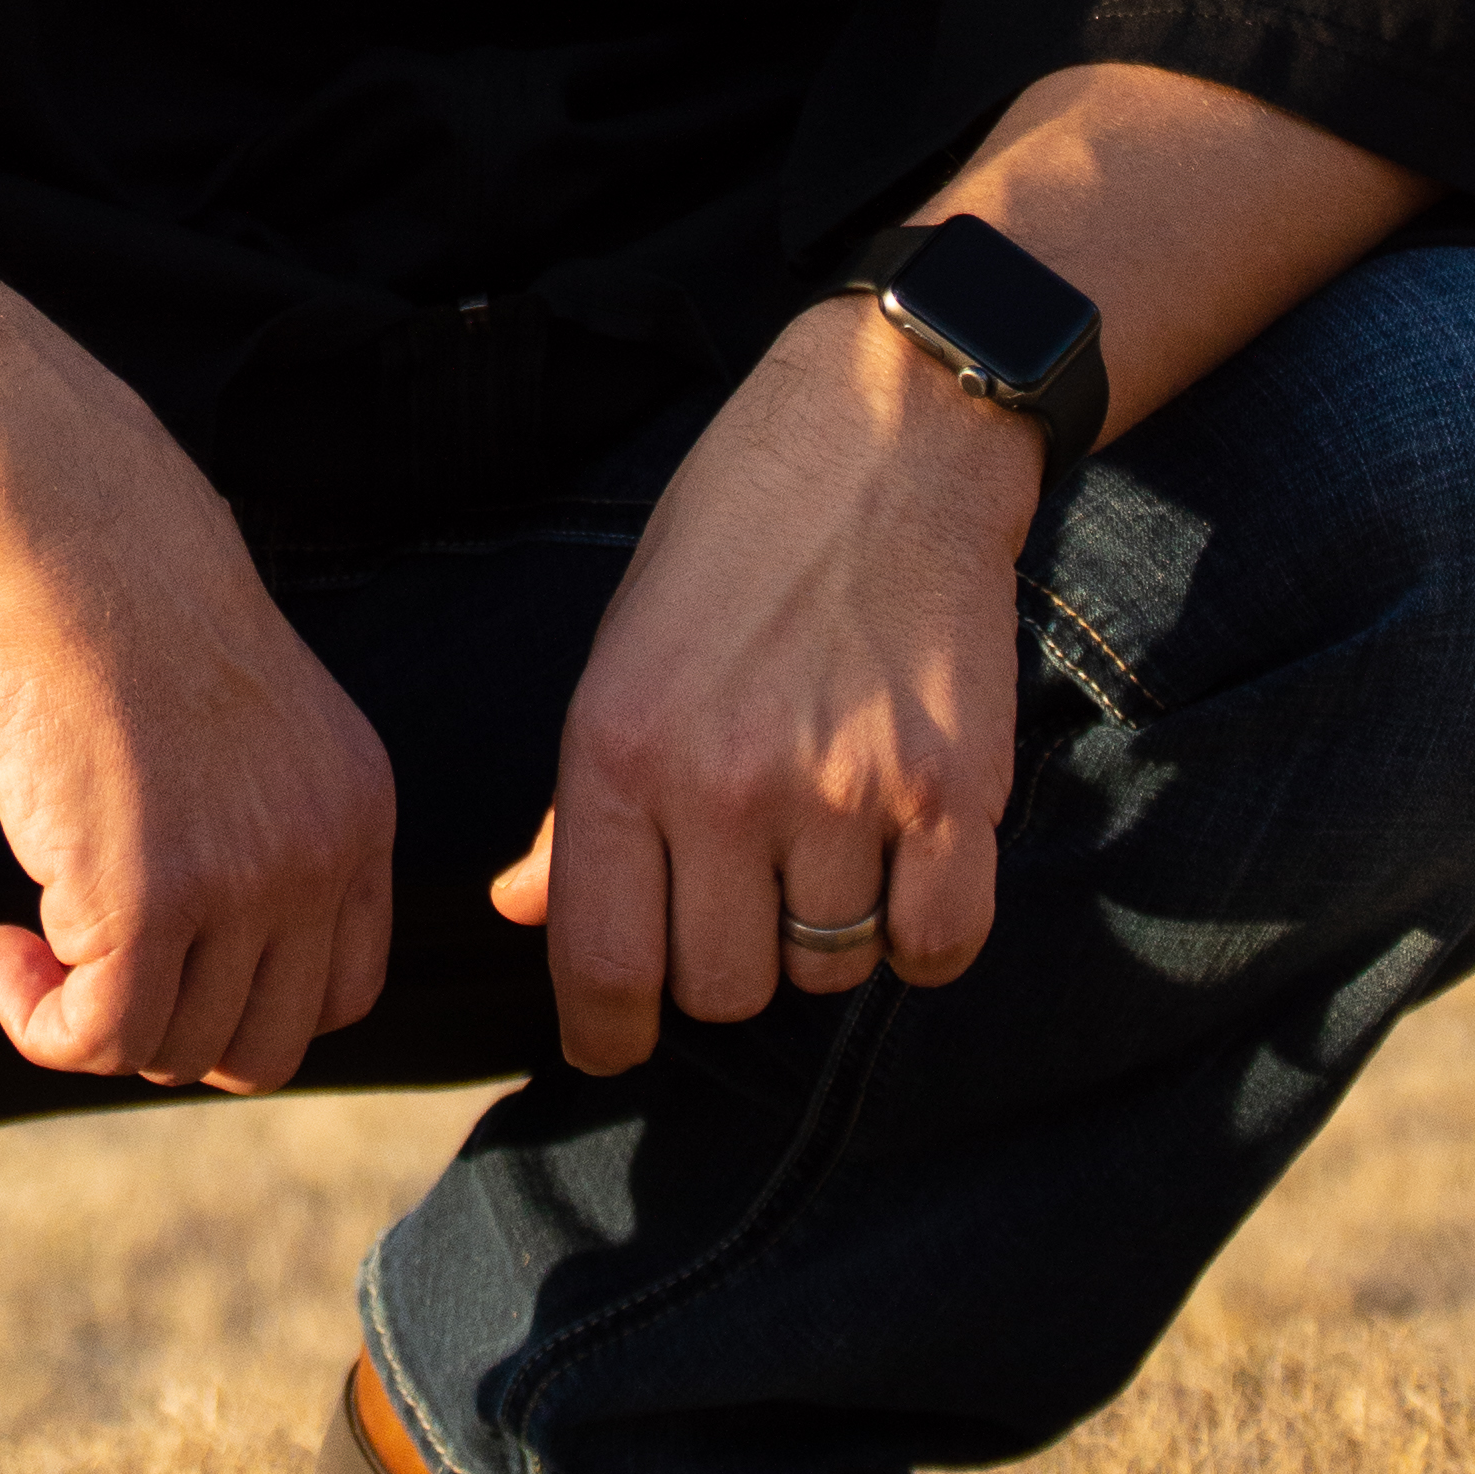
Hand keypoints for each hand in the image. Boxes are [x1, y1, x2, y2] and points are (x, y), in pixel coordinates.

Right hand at [0, 450, 394, 1095]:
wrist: (66, 534)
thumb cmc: (123, 609)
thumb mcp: (248, 727)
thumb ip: (257, 829)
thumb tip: (196, 965)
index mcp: (358, 808)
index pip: (344, 992)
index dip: (242, 1001)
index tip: (165, 959)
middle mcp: (320, 853)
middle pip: (265, 1045)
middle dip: (169, 1029)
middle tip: (89, 963)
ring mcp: (242, 880)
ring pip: (175, 1050)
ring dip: (88, 1018)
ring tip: (28, 939)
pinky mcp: (145, 898)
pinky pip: (96, 1038)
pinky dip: (37, 1022)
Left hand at [491, 302, 1040, 1073]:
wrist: (885, 434)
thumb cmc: (734, 538)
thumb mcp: (623, 649)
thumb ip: (575, 800)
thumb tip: (521, 912)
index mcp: (616, 745)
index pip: (600, 963)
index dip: (605, 1030)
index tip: (617, 1038)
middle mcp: (720, 783)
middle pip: (719, 989)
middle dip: (727, 960)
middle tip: (746, 887)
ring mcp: (842, 791)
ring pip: (825, 972)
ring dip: (825, 936)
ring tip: (829, 840)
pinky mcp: (953, 791)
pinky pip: (934, 948)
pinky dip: (921, 935)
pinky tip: (906, 871)